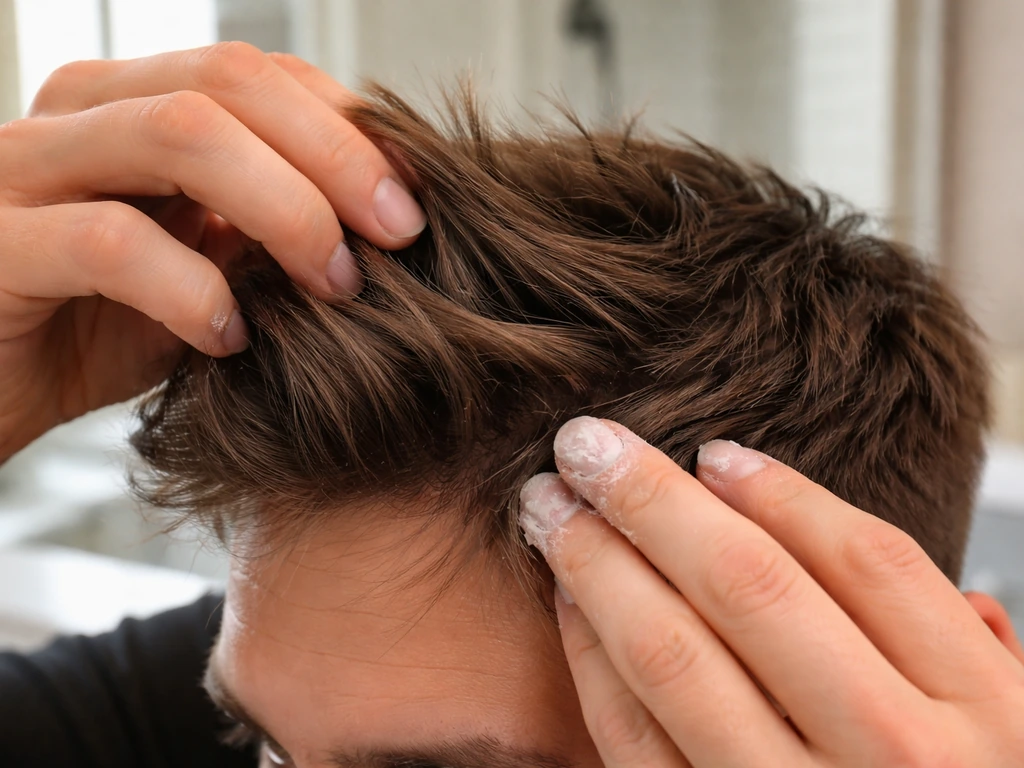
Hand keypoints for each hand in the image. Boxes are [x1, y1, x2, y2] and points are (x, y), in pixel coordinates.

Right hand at [0, 43, 425, 460]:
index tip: (417, 202)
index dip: (351, 128)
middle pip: (231, 81)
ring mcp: (28, 168)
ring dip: (286, 209)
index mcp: (136, 103)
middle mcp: (83, 112)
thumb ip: (267, 231)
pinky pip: (110, 244)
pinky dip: (193, 290)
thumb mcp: (204, 270)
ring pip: (179, 136)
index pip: (261, 73)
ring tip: (335, 283)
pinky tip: (233, 338)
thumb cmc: (99, 328)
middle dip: (337, 157)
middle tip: (400, 235)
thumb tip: (386, 223)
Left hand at [519, 416, 1023, 766]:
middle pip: (752, 587)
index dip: (780, 492)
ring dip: (596, 565)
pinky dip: (590, 661)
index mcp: (989, 721)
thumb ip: (989, 678)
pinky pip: (631, 743)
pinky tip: (568, 603)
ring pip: (674, 655)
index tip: (712, 452)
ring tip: (549, 506)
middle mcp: (895, 762)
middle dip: (653, 500)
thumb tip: (966, 599)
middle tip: (586, 443)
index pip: (867, 562)